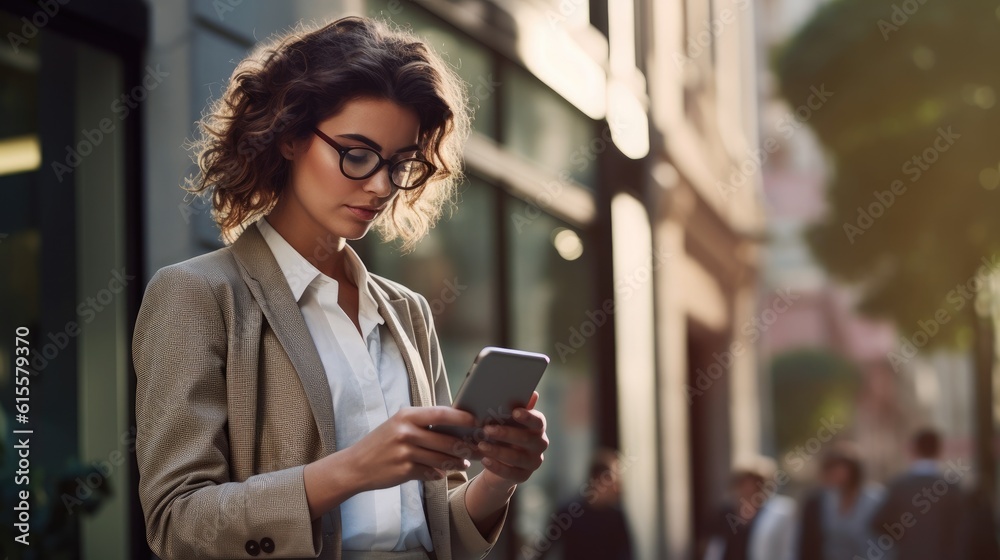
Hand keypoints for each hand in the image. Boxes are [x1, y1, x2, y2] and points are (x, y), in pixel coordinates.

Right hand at [341, 406, 477, 492]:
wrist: (356, 465)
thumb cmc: (382, 443)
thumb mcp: (399, 425)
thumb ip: (424, 424)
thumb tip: (455, 425)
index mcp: (407, 415)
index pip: (441, 413)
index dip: (462, 417)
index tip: (477, 422)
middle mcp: (406, 431)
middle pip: (446, 440)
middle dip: (465, 446)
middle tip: (477, 449)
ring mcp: (405, 452)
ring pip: (441, 458)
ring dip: (456, 463)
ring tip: (463, 464)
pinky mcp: (404, 470)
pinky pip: (430, 472)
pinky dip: (438, 473)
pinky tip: (442, 472)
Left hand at [476, 391, 547, 487]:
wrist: (500, 460)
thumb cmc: (504, 433)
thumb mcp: (506, 420)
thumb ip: (515, 407)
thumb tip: (532, 394)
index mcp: (538, 427)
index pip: (538, 421)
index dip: (528, 417)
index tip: (514, 412)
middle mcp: (540, 444)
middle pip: (527, 439)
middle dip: (506, 434)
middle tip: (487, 429)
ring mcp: (534, 462)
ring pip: (518, 457)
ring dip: (498, 451)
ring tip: (481, 445)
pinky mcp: (524, 476)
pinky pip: (511, 473)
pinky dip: (497, 467)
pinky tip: (485, 460)